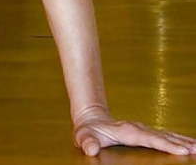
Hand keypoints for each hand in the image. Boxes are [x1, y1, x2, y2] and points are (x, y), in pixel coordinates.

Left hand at [73, 107, 195, 155]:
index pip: (150, 139)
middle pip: (163, 136)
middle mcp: (139, 128)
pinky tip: (190, 144)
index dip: (166, 145)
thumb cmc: (88, 130)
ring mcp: (144, 129)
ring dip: (183, 141)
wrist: (91, 119)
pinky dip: (179, 140)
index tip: (182, 151)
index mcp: (127, 131)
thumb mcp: (83, 136)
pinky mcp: (146, 132)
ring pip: (167, 135)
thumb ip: (87, 142)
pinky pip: (166, 136)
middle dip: (182, 143)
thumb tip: (91, 148)